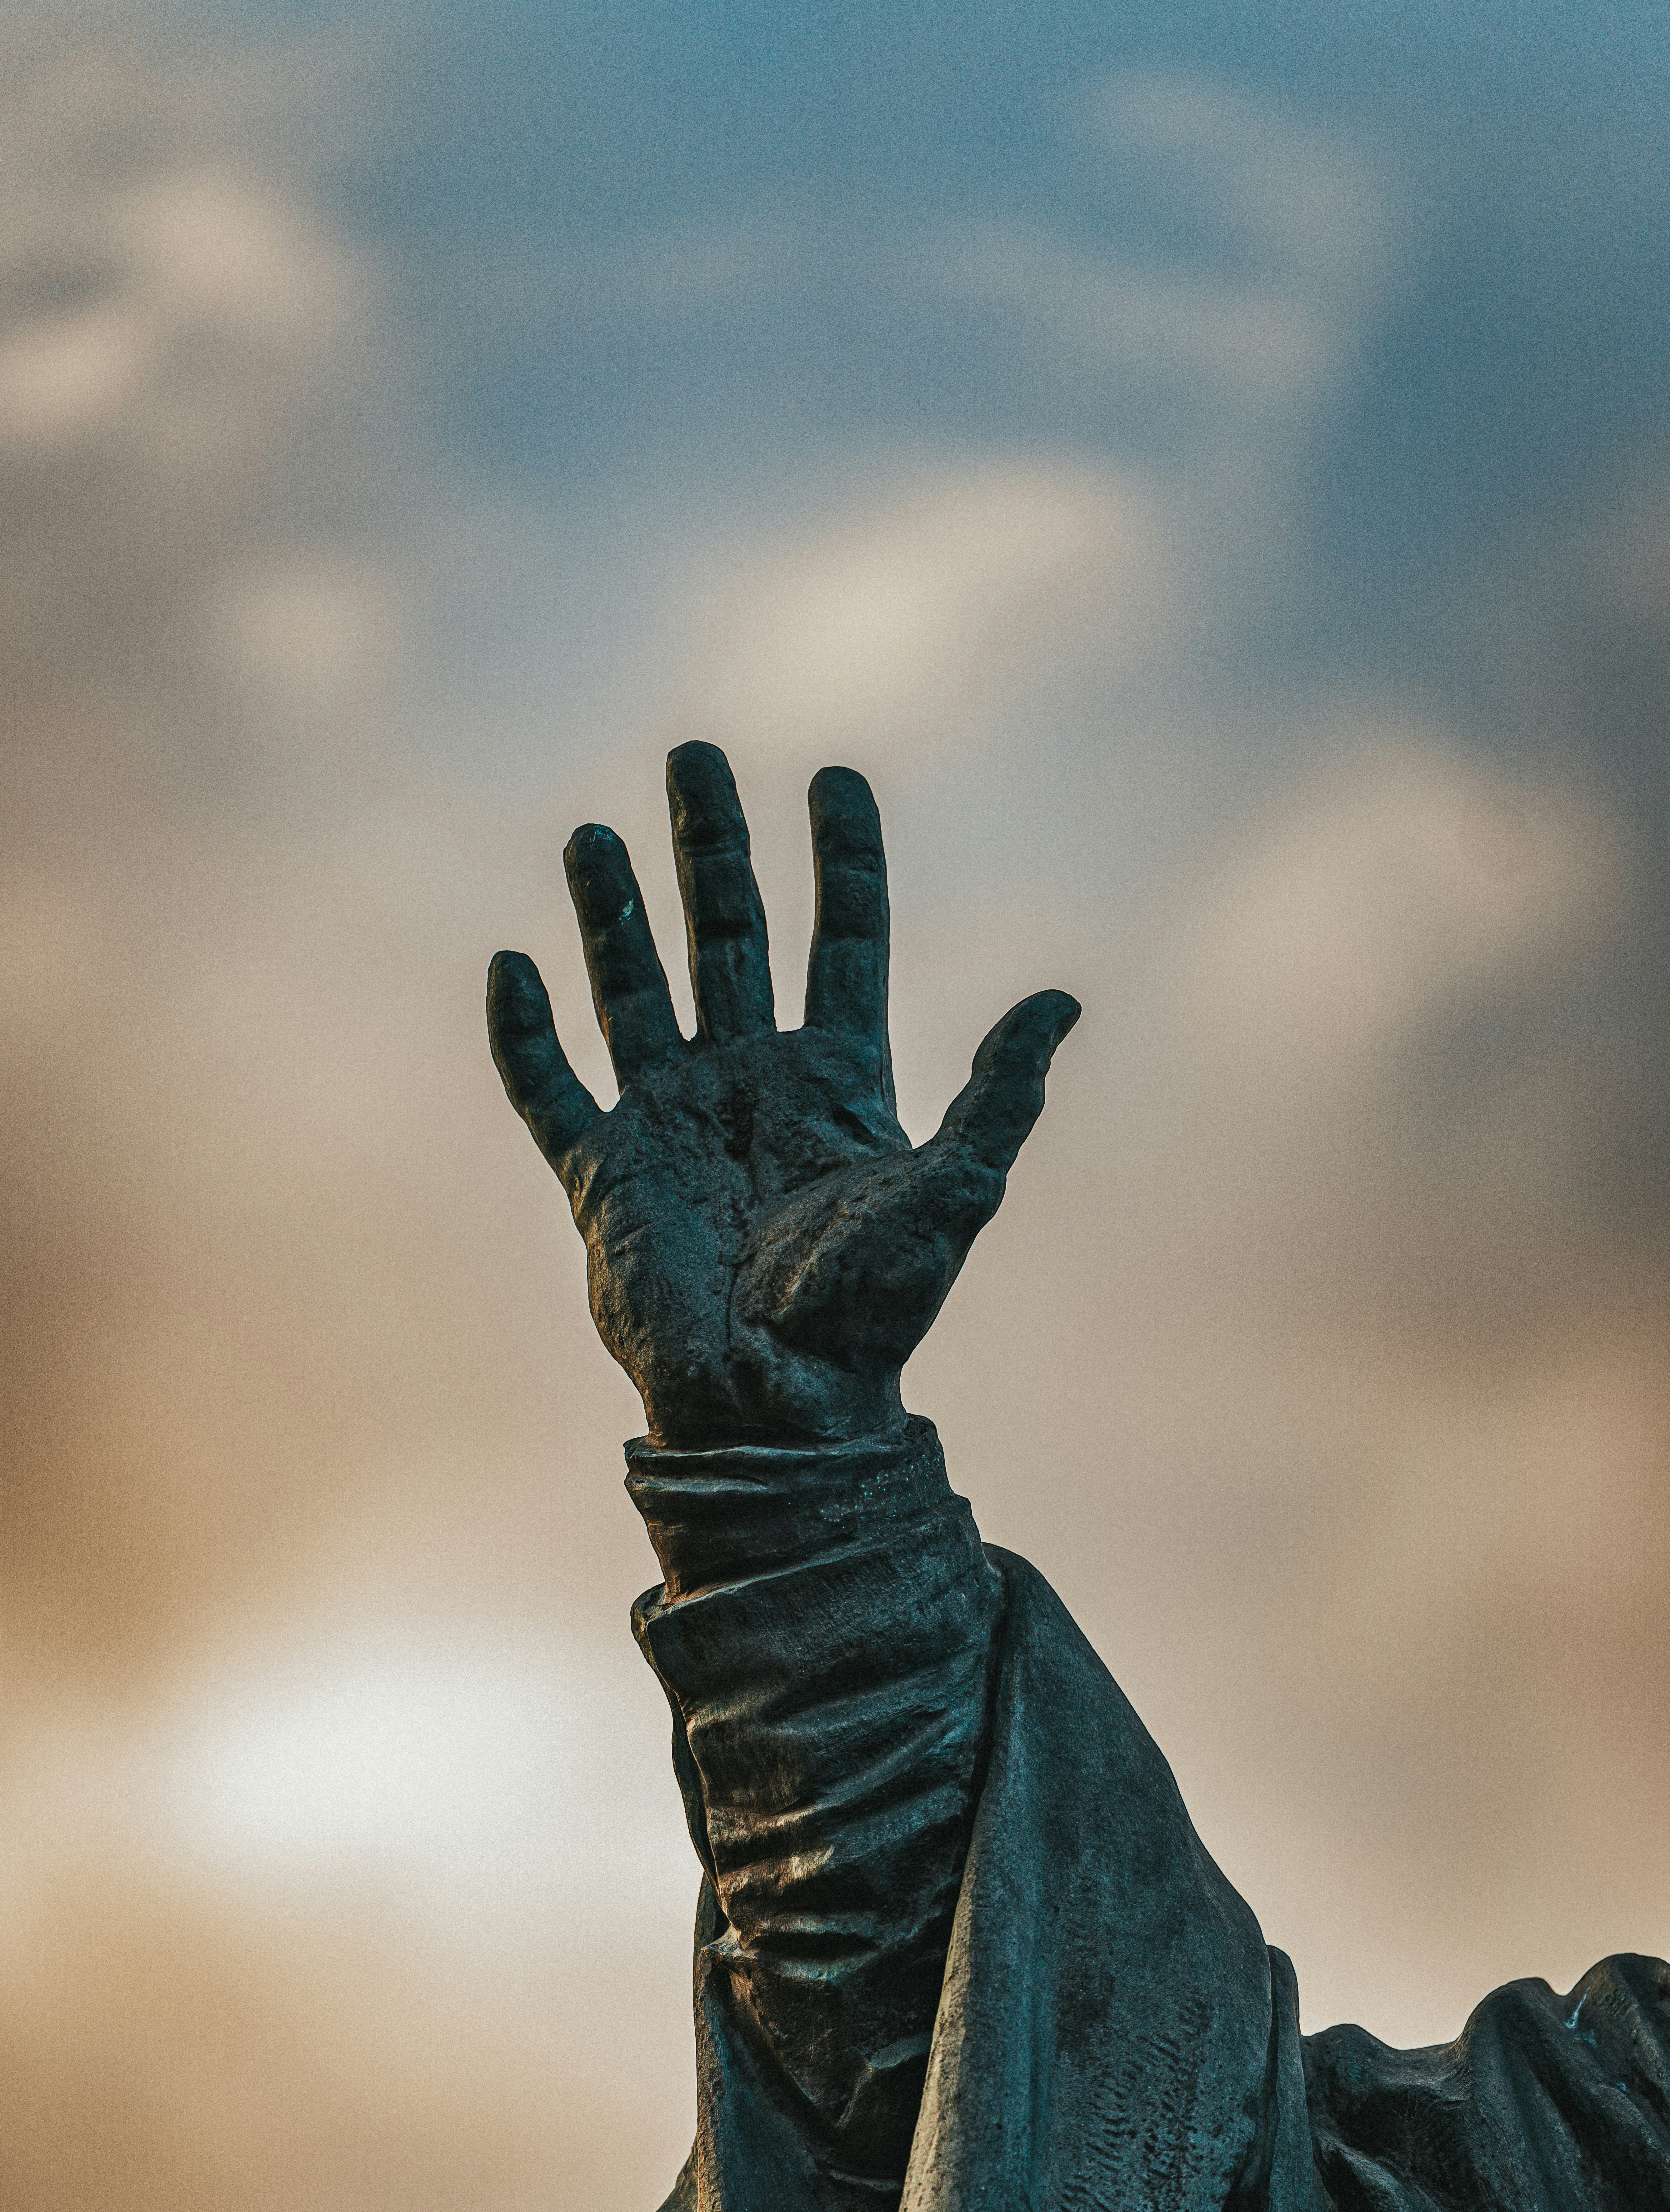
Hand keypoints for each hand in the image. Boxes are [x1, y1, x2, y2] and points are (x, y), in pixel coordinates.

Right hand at [487, 742, 1078, 1448]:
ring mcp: (669, 1124)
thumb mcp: (956, 1193)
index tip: (835, 778)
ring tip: (594, 833)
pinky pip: (548, 1087)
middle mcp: (750, 1087)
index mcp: (834, 1084)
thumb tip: (1059, 1002)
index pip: (842, 941)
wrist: (778, 1402)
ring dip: (614, 912)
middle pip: (732, 937)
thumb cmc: (870, 1313)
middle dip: (713, 848)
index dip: (842, 860)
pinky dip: (524, 1032)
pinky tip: (512, 965)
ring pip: (635, 990)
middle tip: (697, 756)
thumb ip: (999, 1097)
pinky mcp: (601, 1174)